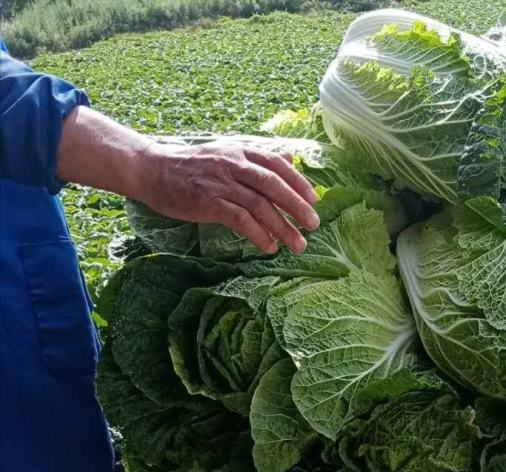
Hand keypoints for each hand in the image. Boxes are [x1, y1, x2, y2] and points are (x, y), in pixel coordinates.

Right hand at [138, 139, 318, 253]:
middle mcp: (233, 164)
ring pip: (261, 206)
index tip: (314, 200)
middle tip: (314, 225)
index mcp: (240, 151)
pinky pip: (241, 220)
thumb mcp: (226, 154)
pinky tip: (269, 247)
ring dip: (283, 227)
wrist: (152, 170)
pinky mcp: (209, 202)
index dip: (298, 182)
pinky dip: (259, 235)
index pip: (277, 164)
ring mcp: (221, 183)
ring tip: (297, 244)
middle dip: (297, 207)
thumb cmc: (191, 166)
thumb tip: (289, 158)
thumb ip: (257, 159)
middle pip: (274, 185)